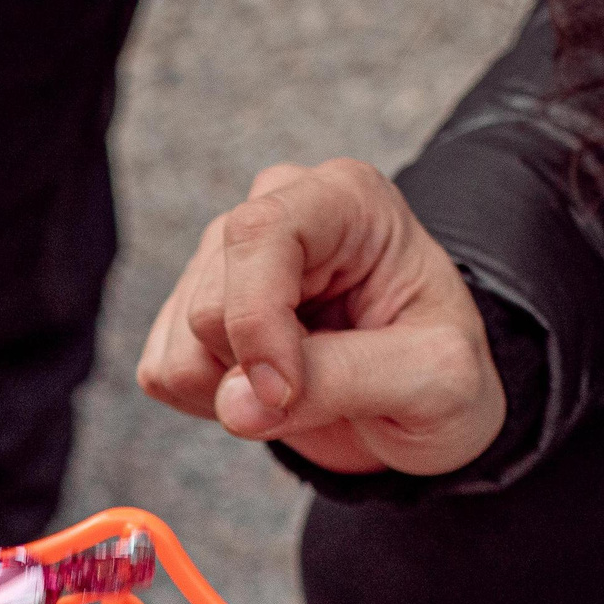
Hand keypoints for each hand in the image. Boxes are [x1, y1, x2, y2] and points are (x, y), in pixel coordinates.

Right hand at [137, 158, 504, 475]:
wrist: (421, 402)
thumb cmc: (442, 376)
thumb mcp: (437, 381)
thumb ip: (345, 382)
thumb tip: (233, 405)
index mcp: (345, 198)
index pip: (257, 235)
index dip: (257, 322)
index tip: (283, 394)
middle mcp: (274, 212)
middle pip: (208, 306)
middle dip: (256, 371)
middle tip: (327, 385)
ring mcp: (221, 259)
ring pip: (178, 347)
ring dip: (235, 392)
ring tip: (305, 386)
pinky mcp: (187, 310)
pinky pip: (161, 373)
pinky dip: (209, 403)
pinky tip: (266, 388)